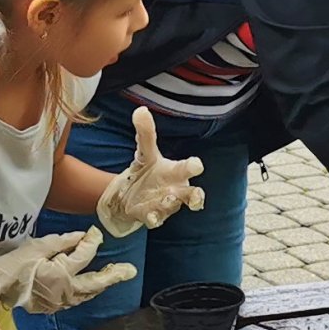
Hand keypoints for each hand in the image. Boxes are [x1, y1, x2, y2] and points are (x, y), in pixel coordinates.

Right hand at [0, 229, 137, 312]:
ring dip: (101, 284)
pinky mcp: (54, 307)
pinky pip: (76, 299)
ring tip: (114, 275)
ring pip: (87, 294)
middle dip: (114, 275)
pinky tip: (91, 286)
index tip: (95, 233)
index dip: (92, 242)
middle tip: (129, 270)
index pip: (84, 255)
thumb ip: (63, 242)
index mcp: (61, 273)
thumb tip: (83, 236)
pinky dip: (86, 291)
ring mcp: (60, 301)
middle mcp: (65, 290)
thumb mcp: (38, 246)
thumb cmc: (15, 263)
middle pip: (95, 282)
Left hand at [97, 106, 205, 236]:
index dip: (193, 167)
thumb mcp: (145, 153)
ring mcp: (164, 205)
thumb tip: (141, 110)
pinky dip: (154, 218)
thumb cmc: (147, 172)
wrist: (131, 196)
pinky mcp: (151, 216)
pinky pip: (156, 219)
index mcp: (176, 173)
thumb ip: (145, 133)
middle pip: (192, 194)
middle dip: (195, 195)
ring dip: (171, 203)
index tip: (197, 164)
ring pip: (173, 207)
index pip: (187, 169)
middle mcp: (175, 190)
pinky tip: (150, 218)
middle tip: (197, 195)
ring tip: (168, 197)